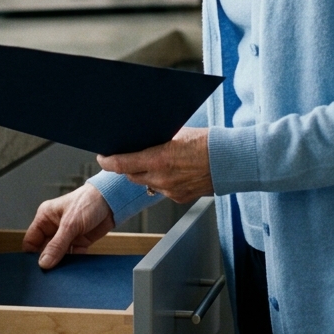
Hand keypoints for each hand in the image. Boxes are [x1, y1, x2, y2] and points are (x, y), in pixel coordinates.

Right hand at [23, 183, 113, 269]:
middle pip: (44, 250)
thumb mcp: (70, 224)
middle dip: (46, 261)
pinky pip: (73, 257)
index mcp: (45, 218)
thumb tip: (43, 263)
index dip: (31, 255)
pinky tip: (73, 270)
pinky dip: (73, 263)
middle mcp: (54, 227)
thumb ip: (56, 245)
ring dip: (60, 264)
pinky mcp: (79, 242)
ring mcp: (66, 236)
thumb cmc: (88, 202)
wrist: (113, 201)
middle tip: (48, 276)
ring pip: (58, 255)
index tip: (35, 269)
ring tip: (60, 275)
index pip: (31, 240)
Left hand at [97, 127, 212, 205]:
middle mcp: (162, 178)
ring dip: (146, 175)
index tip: (103, 158)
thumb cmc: (208, 143)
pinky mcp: (180, 198)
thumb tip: (144, 139)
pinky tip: (173, 172)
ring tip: (155, 163)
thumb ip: (159, 140)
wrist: (231, 161)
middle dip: (128, 167)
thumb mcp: (178, 134)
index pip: (122, 164)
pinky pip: (163, 191)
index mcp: (158, 159)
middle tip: (127, 158)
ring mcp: (171, 191)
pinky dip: (163, 182)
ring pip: (148, 184)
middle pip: (132, 176)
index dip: (109, 162)